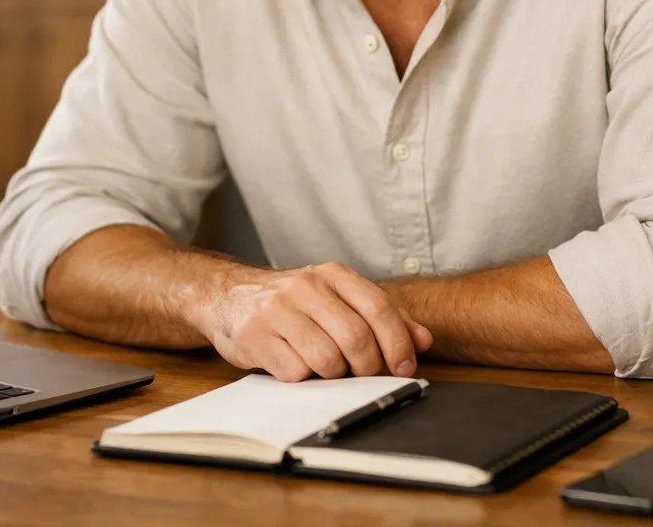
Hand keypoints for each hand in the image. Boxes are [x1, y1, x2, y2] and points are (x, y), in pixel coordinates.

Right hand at [195, 262, 433, 381]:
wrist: (230, 296)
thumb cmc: (294, 304)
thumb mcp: (337, 299)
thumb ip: (382, 317)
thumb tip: (422, 340)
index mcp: (333, 274)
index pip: (378, 307)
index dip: (398, 342)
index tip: (405, 366)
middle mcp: (306, 286)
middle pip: (356, 338)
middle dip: (367, 367)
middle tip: (363, 374)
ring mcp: (277, 310)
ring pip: (327, 359)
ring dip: (333, 375)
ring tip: (325, 367)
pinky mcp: (255, 335)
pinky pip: (296, 372)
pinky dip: (303, 378)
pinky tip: (295, 364)